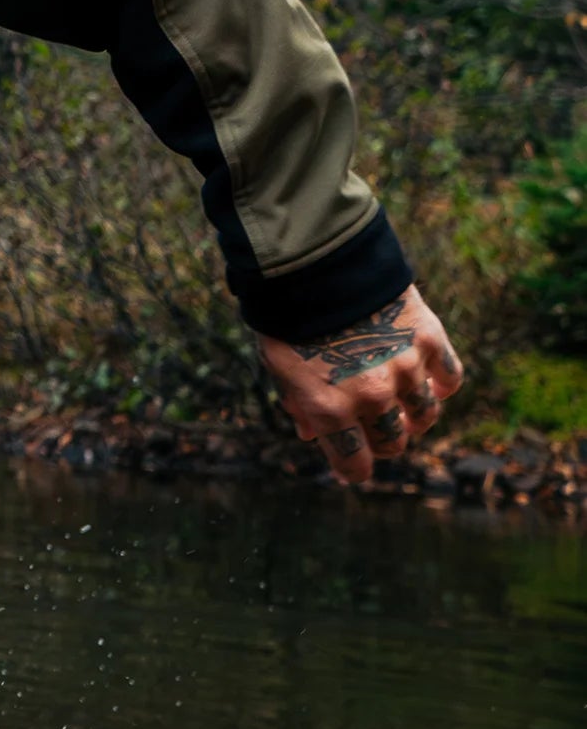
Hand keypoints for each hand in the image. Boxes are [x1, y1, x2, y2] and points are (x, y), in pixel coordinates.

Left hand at [257, 284, 462, 483]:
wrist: (313, 260)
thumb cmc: (287, 315)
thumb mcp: (278, 365)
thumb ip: (299, 404)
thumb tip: (312, 435)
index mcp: (328, 409)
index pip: (356, 466)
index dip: (354, 469)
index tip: (354, 465)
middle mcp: (371, 396)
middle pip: (393, 443)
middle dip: (383, 439)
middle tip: (373, 425)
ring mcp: (405, 369)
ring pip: (425, 417)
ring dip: (413, 415)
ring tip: (400, 402)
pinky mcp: (428, 339)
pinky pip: (450, 378)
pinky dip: (441, 384)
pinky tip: (428, 380)